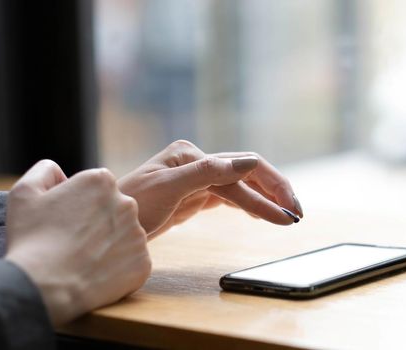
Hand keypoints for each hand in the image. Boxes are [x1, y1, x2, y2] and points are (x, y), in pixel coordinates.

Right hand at [5, 160, 150, 325]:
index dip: (79, 205)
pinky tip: (95, 275)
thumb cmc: (32, 239)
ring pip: (124, 238)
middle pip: (114, 212)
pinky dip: (117, 270)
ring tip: (83, 260)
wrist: (45, 286)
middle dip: (97, 224)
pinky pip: (131, 264)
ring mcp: (139, 234)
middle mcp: (128, 203)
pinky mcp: (143, 262)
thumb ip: (45, 172)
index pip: (97, 189)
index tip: (65, 221)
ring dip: (108, 247)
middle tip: (73, 242)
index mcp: (102, 181)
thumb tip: (59, 172)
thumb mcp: (25, 193)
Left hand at [118, 140, 302, 238]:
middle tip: (297, 214)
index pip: (241, 172)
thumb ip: (209, 173)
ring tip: (288, 216)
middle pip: (248, 172)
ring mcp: (199, 177)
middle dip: (275, 192)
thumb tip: (251, 161)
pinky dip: (250, 204)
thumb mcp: (168, 188)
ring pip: (244, 184)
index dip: (267, 195)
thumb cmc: (130, 205)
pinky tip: (263, 212)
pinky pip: (232, 196)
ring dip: (266, 199)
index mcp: (193, 154)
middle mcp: (199, 161)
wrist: (108, 223)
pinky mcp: (197, 194)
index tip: (287, 215)